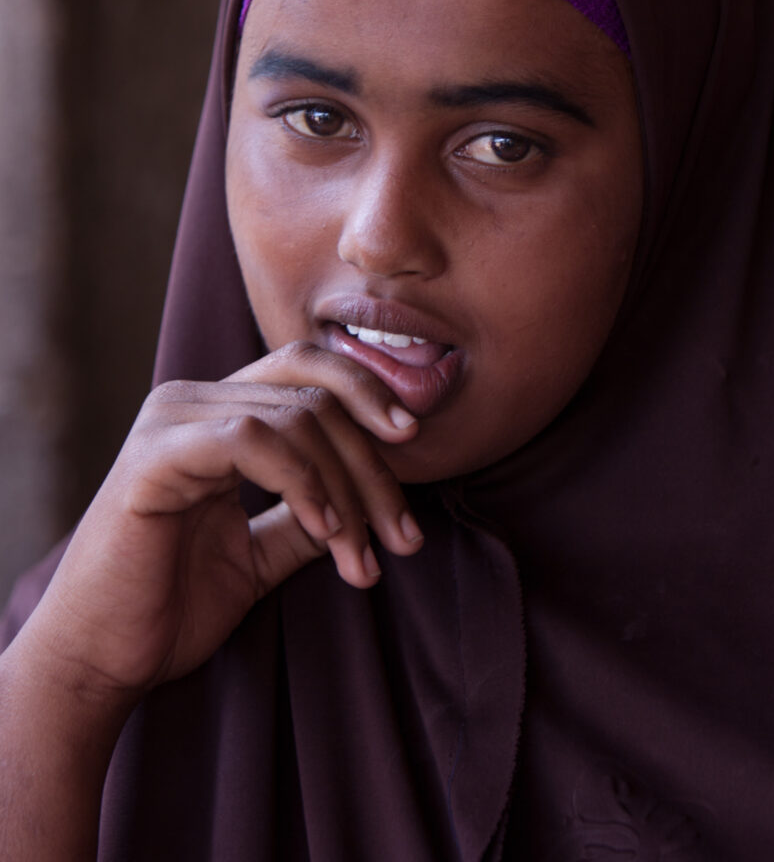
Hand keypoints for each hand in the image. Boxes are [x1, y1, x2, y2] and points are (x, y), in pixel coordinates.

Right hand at [17, 342, 421, 706]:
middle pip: (314, 394)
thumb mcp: (260, 553)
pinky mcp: (155, 455)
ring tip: (364, 561)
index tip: (414, 449)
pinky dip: (302, 483)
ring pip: (295, 417)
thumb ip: (306, 516)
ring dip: (346, 493)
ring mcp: (170, 420)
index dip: (368, 396)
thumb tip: (369, 499)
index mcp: (216, 413)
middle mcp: (192, 400)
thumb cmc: (170, 608)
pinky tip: (326, 534)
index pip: (307, 372)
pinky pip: (252, 440)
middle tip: (404, 538)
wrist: (99, 661)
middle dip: (373, 465)